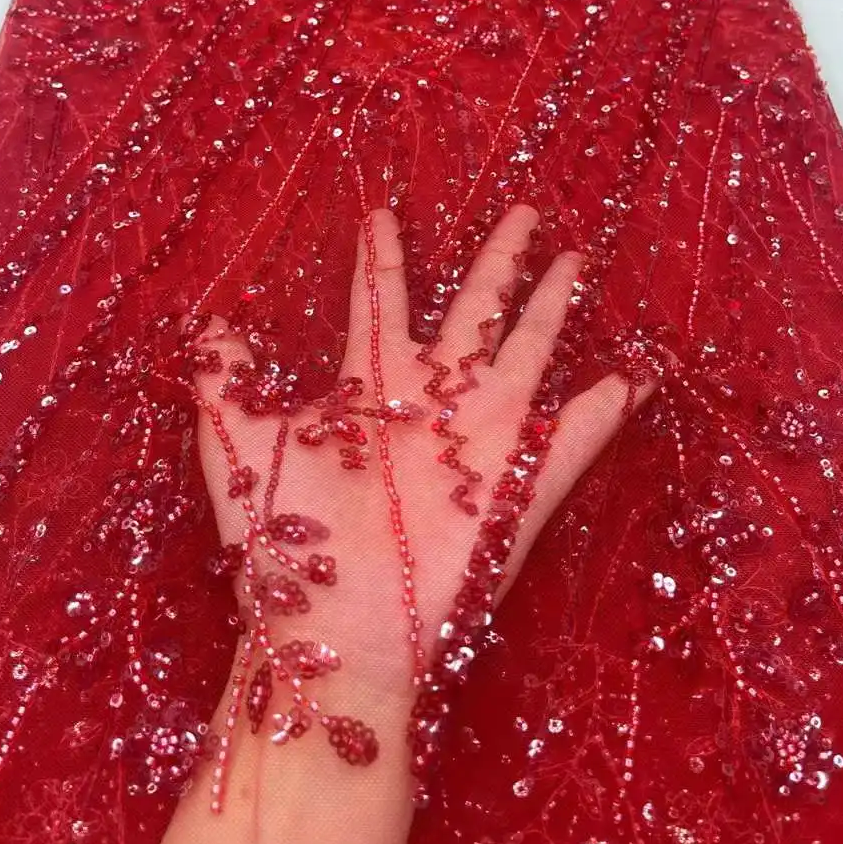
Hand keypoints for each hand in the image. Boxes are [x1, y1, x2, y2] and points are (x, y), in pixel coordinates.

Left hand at [192, 205, 660, 766]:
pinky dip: (605, 411)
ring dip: (551, 308)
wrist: (337, 632)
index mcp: (369, 386)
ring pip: (526, 353)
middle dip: (497, 262)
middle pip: (473, 312)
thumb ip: (226, 383)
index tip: (383, 211)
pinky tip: (634, 376)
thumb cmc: (287, 545)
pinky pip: (572, 441)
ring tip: (575, 260)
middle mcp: (431, 402)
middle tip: (521, 211)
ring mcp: (479, 440)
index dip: (383, 258)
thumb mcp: (239, 449)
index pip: (380, 302)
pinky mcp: (518, 488)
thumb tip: (208, 324)